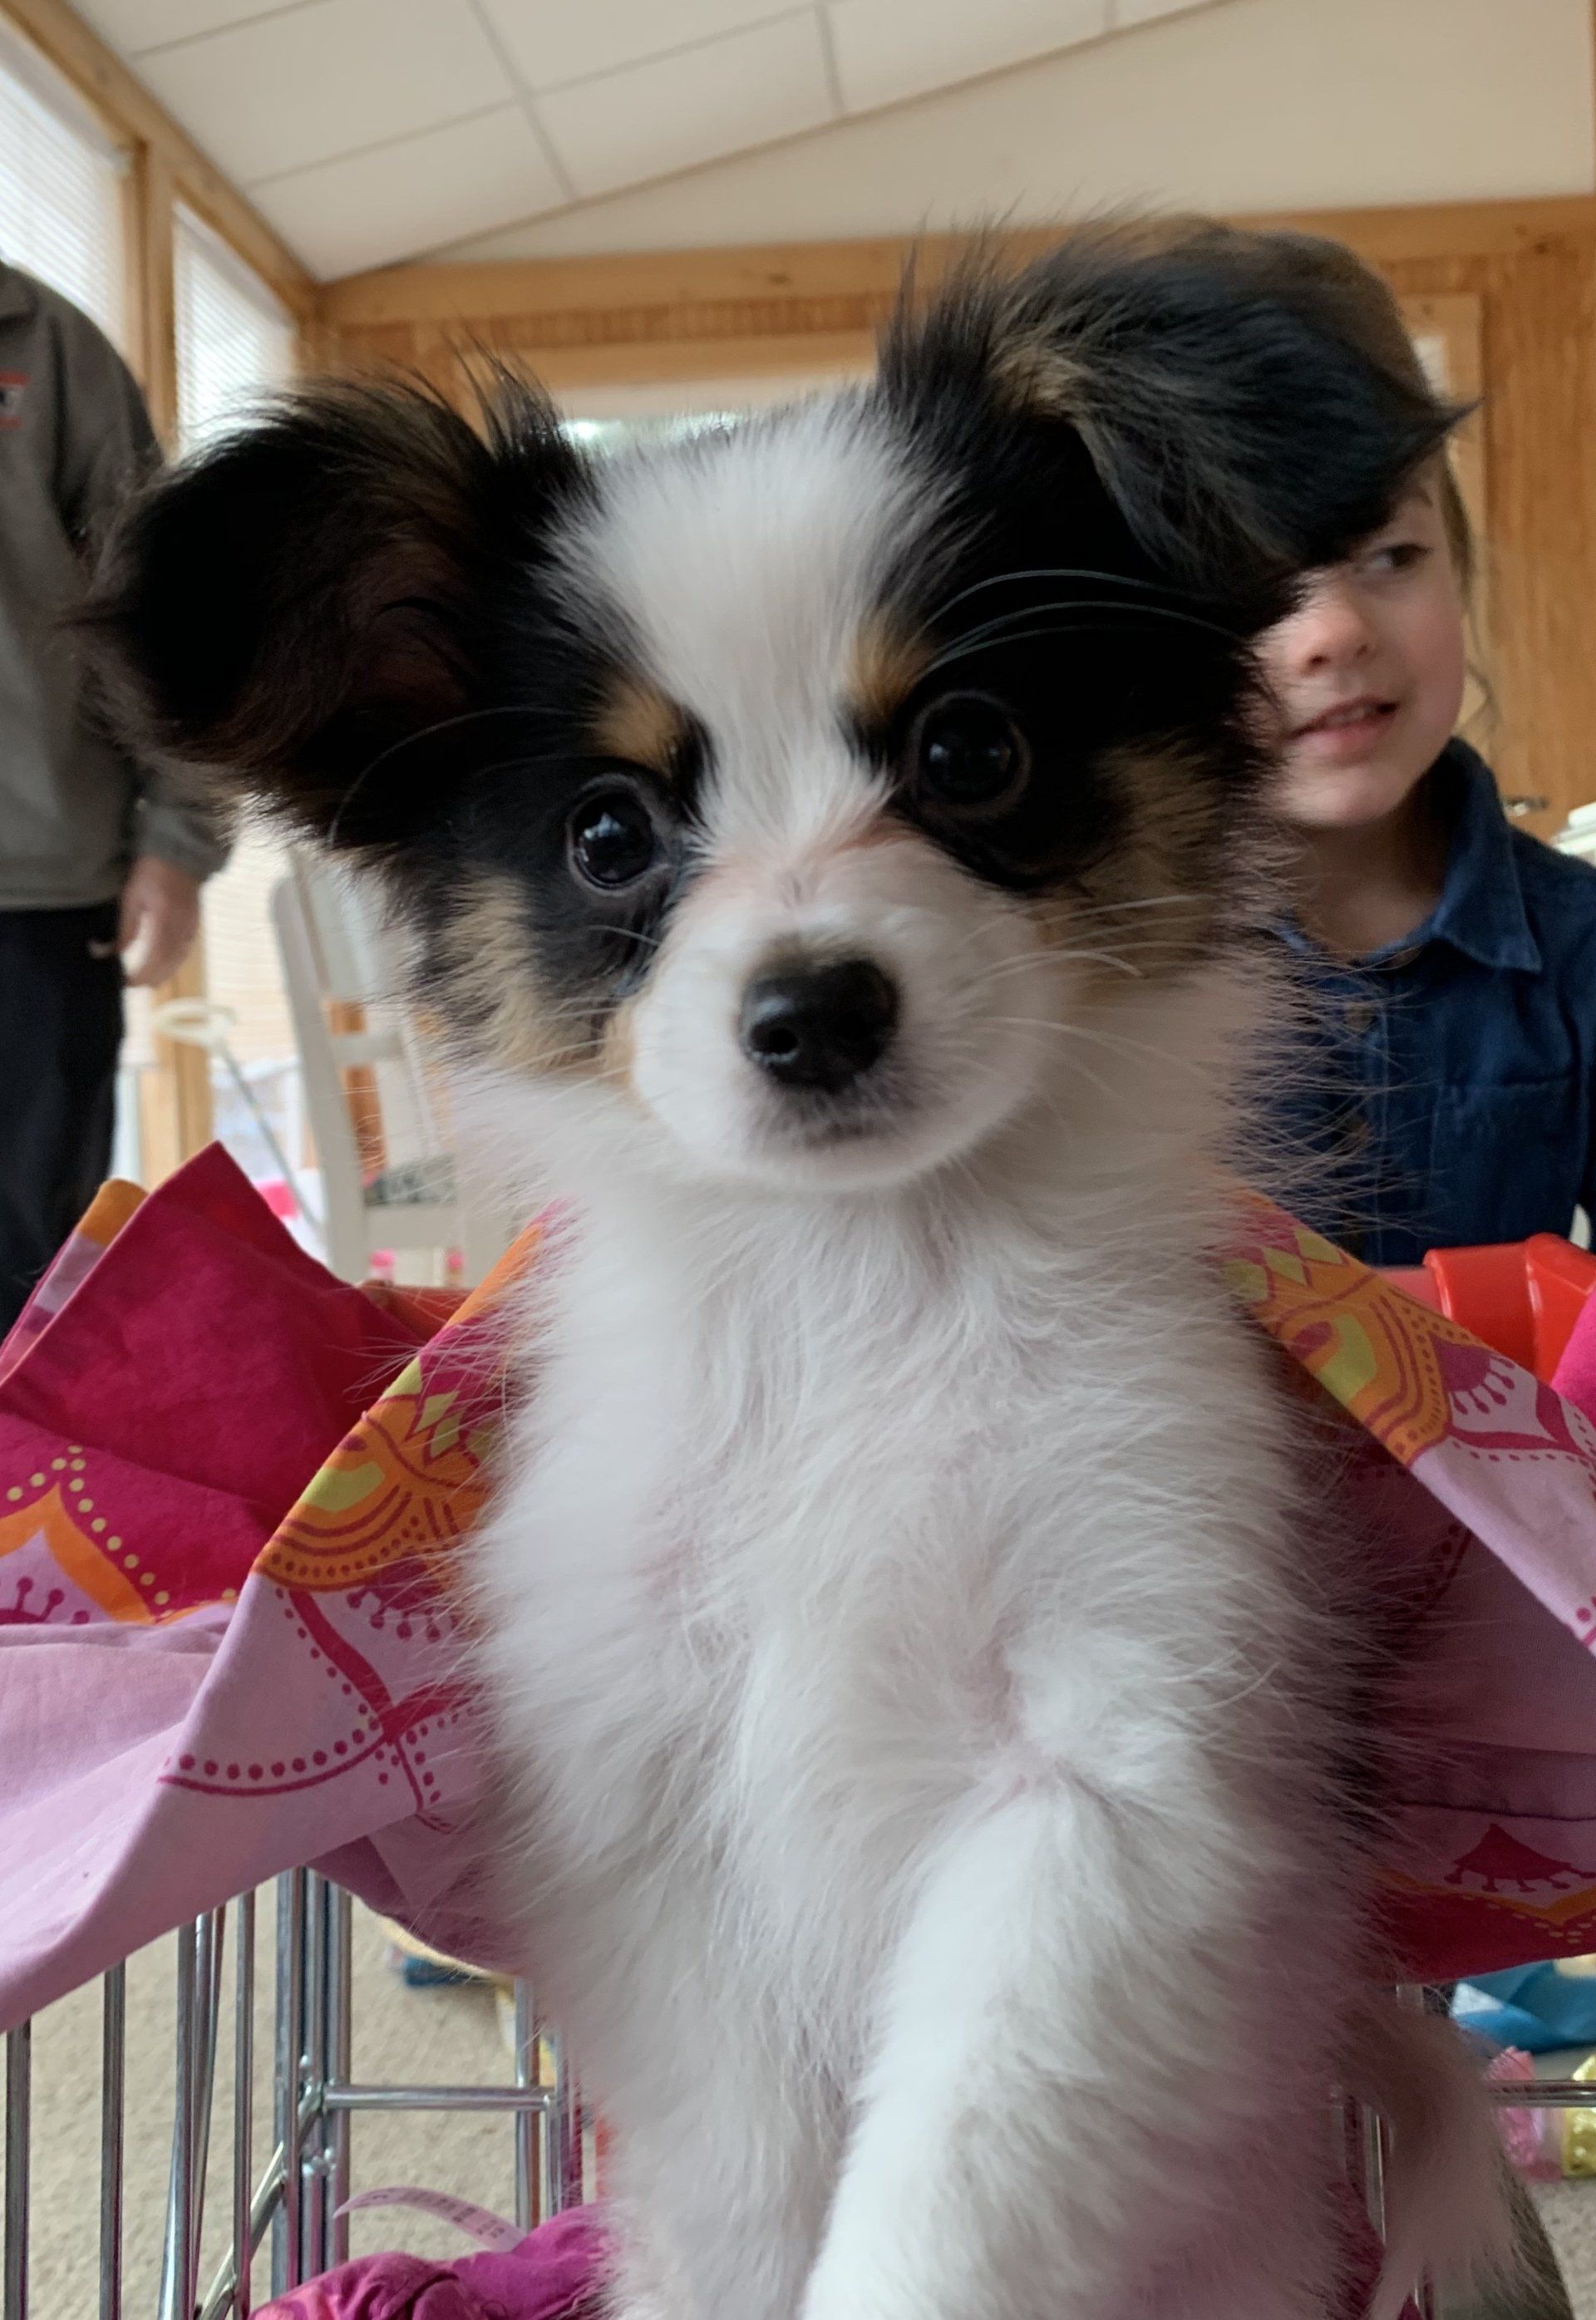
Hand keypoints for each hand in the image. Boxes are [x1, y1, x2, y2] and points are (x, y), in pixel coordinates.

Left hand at [118, 856, 201, 986]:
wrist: (179, 856)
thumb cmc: (151, 872)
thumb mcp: (131, 897)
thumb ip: (125, 928)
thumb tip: (108, 952)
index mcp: (164, 921)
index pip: (154, 959)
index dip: (140, 975)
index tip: (125, 981)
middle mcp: (181, 929)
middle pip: (168, 966)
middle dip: (150, 979)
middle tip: (130, 982)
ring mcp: (191, 928)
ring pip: (178, 962)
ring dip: (162, 974)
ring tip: (146, 980)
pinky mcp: (195, 926)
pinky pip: (184, 952)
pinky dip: (172, 963)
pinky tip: (163, 965)